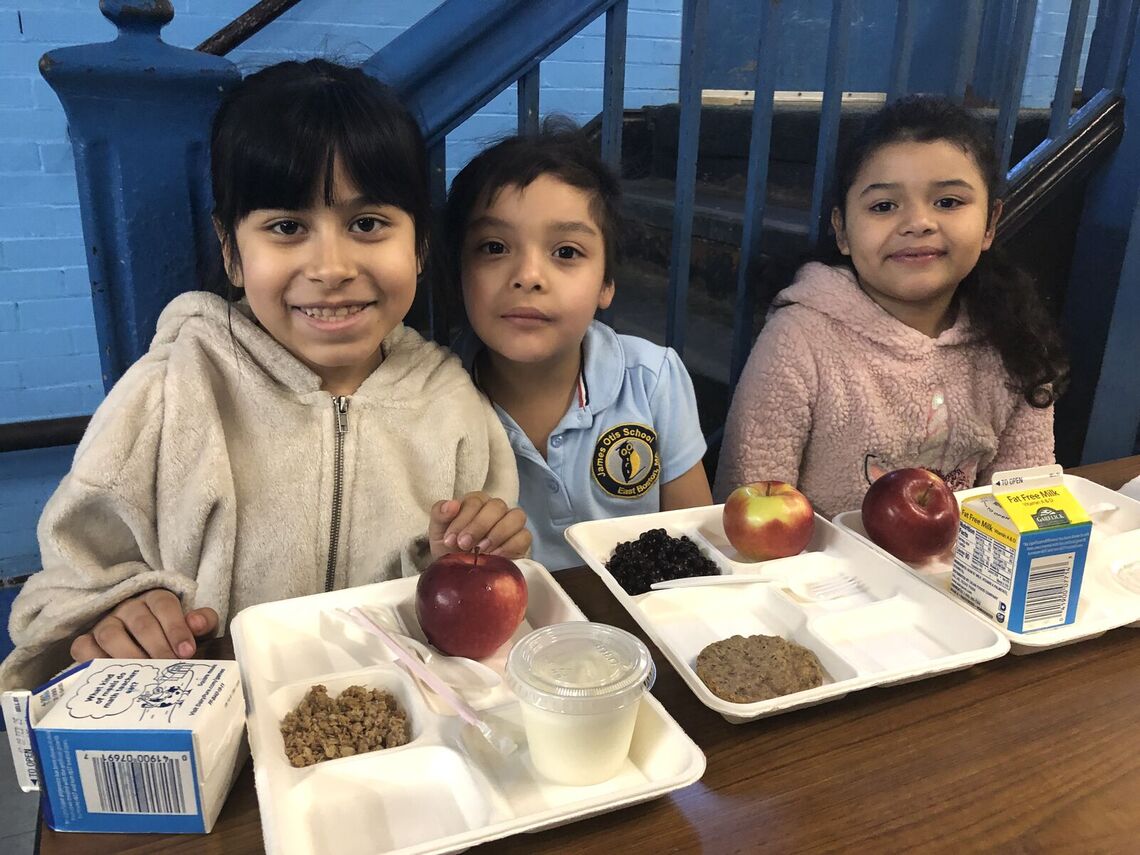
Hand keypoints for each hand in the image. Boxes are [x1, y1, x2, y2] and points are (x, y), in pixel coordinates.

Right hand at [70, 589, 219, 662]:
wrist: (147, 647)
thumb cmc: (174, 637)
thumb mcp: (194, 628)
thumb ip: (203, 622)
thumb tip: (197, 623)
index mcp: (155, 599)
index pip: (164, 604)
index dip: (176, 628)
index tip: (188, 652)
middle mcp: (128, 608)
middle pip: (140, 622)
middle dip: (157, 647)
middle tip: (169, 667)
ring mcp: (104, 624)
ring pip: (111, 635)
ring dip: (129, 656)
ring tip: (145, 676)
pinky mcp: (86, 641)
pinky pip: (83, 648)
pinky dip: (95, 662)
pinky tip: (114, 678)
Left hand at [428, 491, 530, 559]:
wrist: (459, 573)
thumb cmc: (450, 548)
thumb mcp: (438, 533)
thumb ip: (440, 515)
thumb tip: (452, 505)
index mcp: (475, 502)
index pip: (475, 501)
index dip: (462, 519)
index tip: (450, 540)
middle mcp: (496, 509)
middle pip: (496, 506)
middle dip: (479, 526)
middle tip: (464, 545)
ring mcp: (511, 523)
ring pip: (516, 516)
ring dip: (498, 533)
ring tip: (482, 550)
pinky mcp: (522, 540)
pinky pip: (524, 536)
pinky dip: (510, 545)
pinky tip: (495, 556)